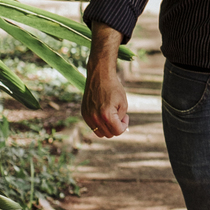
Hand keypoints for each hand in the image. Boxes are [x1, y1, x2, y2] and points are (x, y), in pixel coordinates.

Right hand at [82, 22, 128, 136]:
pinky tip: (104, 113)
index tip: (125, 116)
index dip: (124, 125)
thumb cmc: (114, 88)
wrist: (100, 76)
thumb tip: (117, 128)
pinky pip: (92, 126)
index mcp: (106, 115)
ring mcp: (88, 116)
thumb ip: (121, 119)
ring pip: (99, 133)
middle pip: (108, 134)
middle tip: (119, 116)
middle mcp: (95, 118)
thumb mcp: (123, 104)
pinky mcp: (84, 113)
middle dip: (116, 127)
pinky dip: (99, 123)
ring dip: (107, 128)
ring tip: (111, 116)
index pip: (117, 131)